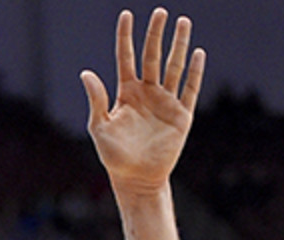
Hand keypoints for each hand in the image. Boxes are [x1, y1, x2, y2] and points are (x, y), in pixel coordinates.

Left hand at [80, 8, 204, 194]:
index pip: (126, 58)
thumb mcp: (99, 127)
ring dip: (178, 45)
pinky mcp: (181, 114)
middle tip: (161, 12)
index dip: (125, 37)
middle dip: (156, 34)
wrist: (135, 179)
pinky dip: (195, 72)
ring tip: (182, 22)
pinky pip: (190, 89)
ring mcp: (165, 102)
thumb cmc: (113, 156)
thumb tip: (85, 73)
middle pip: (152, 56)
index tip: (126, 15)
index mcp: (126, 93)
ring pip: (173, 67)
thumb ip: (96, 99)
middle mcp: (147, 93)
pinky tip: (197, 53)